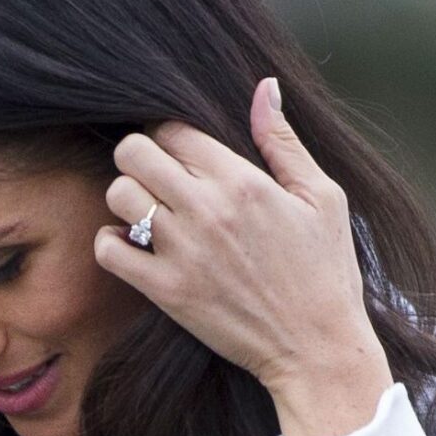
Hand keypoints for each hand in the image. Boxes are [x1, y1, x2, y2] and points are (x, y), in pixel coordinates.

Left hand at [93, 77, 385, 397]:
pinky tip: (132, 246)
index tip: (179, 156)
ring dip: (127, 199)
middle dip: (139, 158)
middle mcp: (207, 210)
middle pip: (133, 153)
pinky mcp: (166, 291)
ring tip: (148, 213)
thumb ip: (283, 141)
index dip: (169, 137)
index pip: (173, 130)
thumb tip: (264, 87)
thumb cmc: (326, 272)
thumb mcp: (322, 197)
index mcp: (243, 181)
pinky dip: (111, 244)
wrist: (317, 348)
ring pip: (118, 195)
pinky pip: (109, 251)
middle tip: (155, 178)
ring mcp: (182, 251)